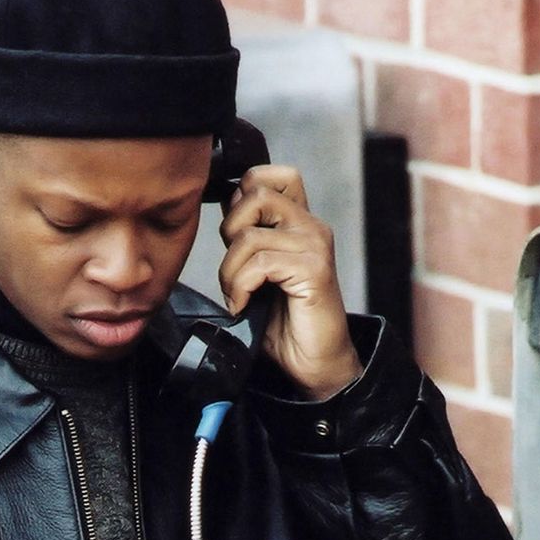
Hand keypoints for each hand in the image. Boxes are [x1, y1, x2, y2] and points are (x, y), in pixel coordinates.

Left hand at [218, 165, 362, 399]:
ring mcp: (315, 246)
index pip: (269, 175)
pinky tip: (245, 304)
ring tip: (237, 295)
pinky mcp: (314, 270)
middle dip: (230, 229)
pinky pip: (259, 263)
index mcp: (298, 223)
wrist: (315, 364)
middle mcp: (311, 227)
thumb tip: (223, 211)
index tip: (233, 234)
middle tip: (234, 267)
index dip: (240, 194)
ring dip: (230, 271)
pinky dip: (241, 287)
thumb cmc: (286, 323)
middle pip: (255, 192)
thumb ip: (248, 239)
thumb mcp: (259, 272)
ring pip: (249, 234)